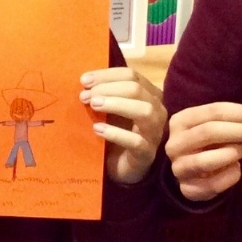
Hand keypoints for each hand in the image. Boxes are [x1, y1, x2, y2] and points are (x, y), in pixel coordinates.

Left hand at [81, 67, 166, 185]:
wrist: (122, 166)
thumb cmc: (117, 132)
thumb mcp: (111, 109)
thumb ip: (103, 94)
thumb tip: (84, 81)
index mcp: (150, 94)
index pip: (131, 75)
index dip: (107, 75)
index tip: (83, 80)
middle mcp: (157, 110)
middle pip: (137, 89)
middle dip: (108, 89)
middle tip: (85, 96)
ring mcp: (155, 132)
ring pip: (143, 111)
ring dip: (116, 104)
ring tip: (94, 105)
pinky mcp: (147, 153)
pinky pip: (136, 141)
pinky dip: (115, 133)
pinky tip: (97, 129)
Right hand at [165, 101, 241, 200]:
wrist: (192, 173)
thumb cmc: (209, 144)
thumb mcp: (215, 126)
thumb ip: (233, 120)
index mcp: (181, 121)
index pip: (214, 111)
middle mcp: (175, 144)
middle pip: (209, 132)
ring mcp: (178, 168)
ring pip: (207, 160)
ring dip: (233, 153)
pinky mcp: (187, 189)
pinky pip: (213, 184)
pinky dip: (231, 176)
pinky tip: (237, 169)